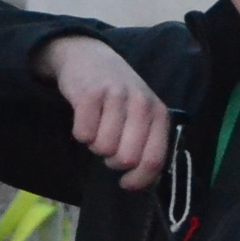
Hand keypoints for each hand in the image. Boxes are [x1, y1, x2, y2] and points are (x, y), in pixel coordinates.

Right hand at [34, 35, 170, 190]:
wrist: (90, 58)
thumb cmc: (119, 94)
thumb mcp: (142, 114)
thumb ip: (148, 142)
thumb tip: (143, 181)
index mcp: (158, 113)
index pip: (153, 159)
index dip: (138, 179)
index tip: (126, 183)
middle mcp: (140, 103)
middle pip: (126, 158)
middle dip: (112, 160)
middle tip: (109, 147)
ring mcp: (114, 97)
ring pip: (102, 148)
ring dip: (95, 144)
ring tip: (98, 128)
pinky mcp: (88, 94)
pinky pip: (83, 134)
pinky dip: (81, 133)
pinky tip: (85, 119)